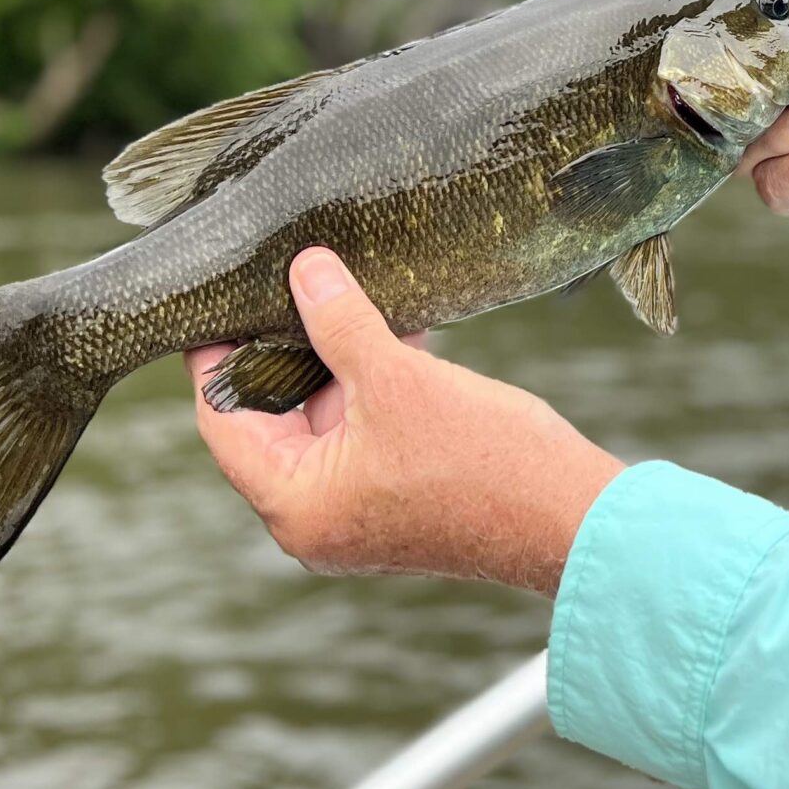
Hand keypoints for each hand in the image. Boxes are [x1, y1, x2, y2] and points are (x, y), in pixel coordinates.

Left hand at [186, 248, 623, 595]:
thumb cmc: (483, 460)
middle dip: (286, 349)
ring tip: (347, 294)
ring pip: (323, 422)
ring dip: (336, 362)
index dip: (218, 353)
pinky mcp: (397, 502)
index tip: (221, 297)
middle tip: (289, 281)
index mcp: (294, 504)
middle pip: (270, 420)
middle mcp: (315, 520)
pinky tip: (397, 331)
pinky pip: (363, 433)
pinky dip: (371, 386)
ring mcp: (357, 514)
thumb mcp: (398, 378)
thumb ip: (340, 321)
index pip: (222, 418)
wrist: (570, 518)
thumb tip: (302, 268)